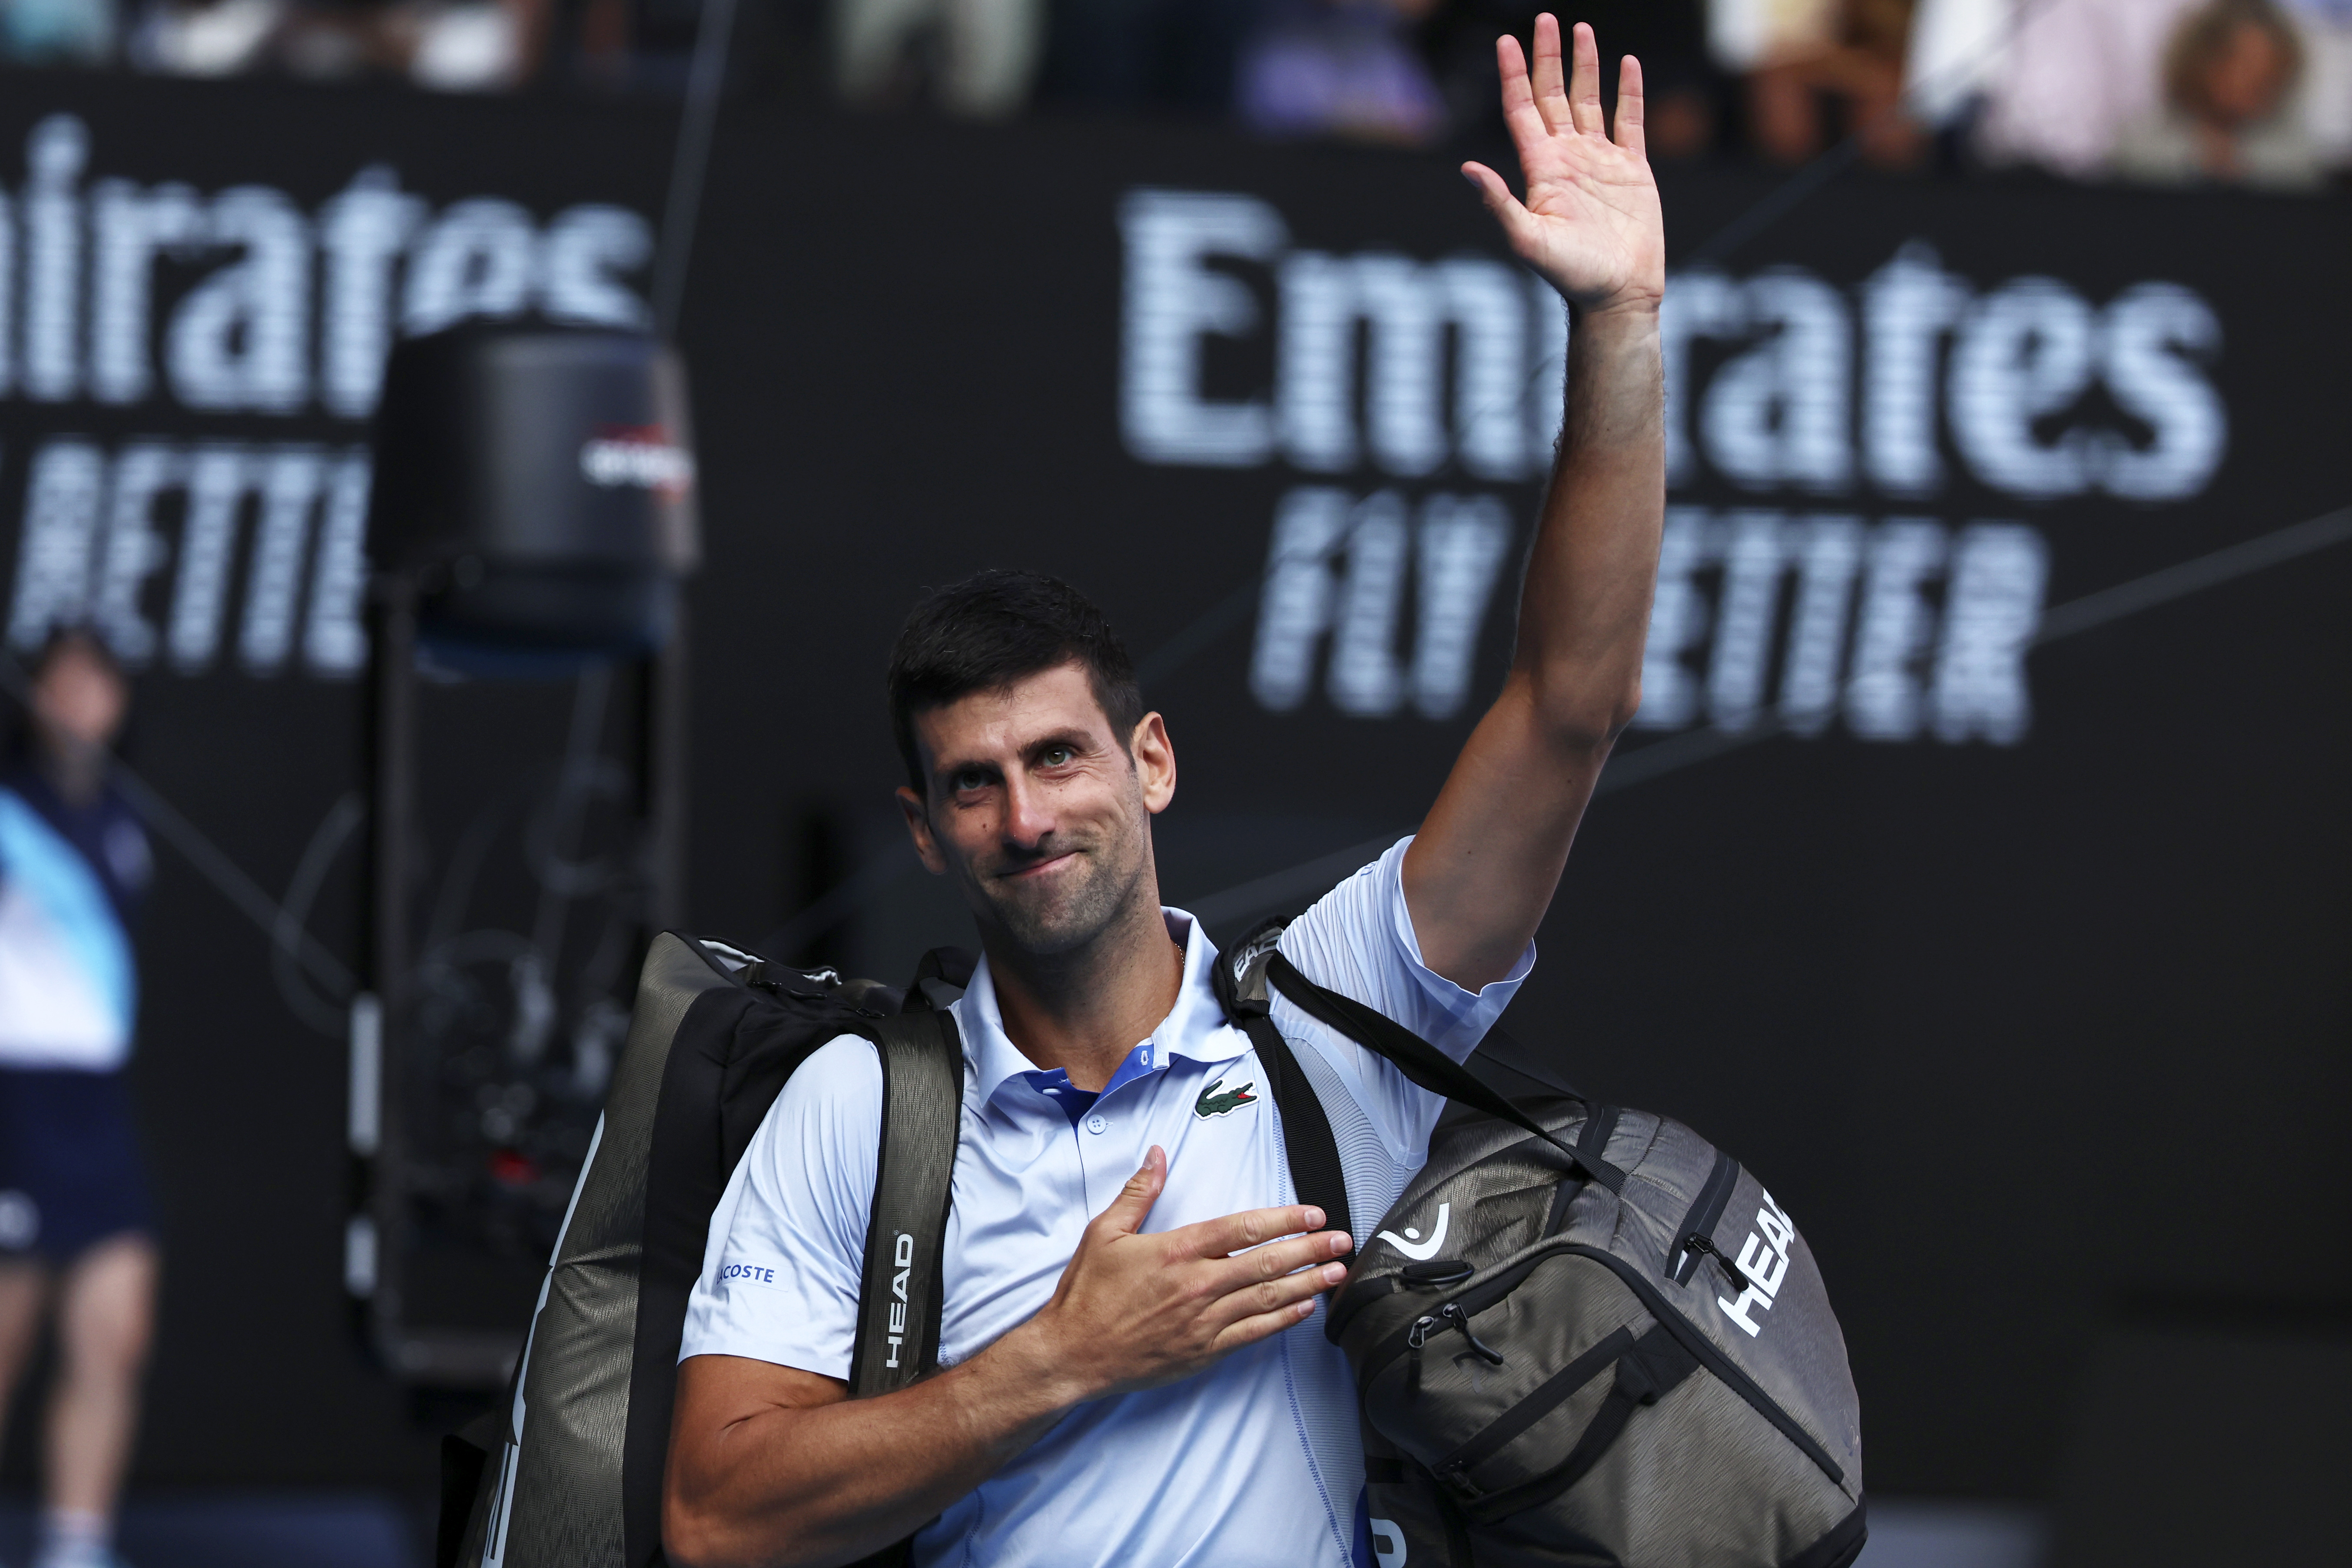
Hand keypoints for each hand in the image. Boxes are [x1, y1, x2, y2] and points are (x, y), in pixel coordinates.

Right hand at [1016, 1146, 1352, 1401]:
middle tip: (1341, 1240)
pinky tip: (1304, 1310)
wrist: (1072, 1353)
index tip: (1312, 1214)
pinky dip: (1282, 1320)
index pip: (1242, 1229)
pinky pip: (1253, 1333)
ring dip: (1307, 1283)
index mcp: (1177, 1251)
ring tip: (1336, 1273)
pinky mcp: (1203, 1351)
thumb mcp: (1105, 1232)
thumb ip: (1139, 1193)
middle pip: (1266, 1262)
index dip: (1283, 1220)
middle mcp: (1197, 1285)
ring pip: (1267, 1298)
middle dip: (1310, 1250)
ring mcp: (1203, 1321)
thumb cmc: (1087, 1294)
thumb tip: (1158, 1155)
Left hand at [1463, 16, 1664, 316]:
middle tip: (1544, 20)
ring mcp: (1600, 161)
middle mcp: (1567, 158)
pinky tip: (1626, 64)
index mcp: (1541, 169)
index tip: (1506, 40)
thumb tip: (1467, 168)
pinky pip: (1630, 121)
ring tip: (1580, 30)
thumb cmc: (1571, 275)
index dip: (1513, 75)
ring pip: (1590, 100)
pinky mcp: (1632, 169)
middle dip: (1547, 58)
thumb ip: (1499, 203)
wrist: (1617, 294)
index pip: (1522, 109)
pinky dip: (1629, 91)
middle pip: (1553, 95)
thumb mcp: (1528, 240)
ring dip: (1584, 66)